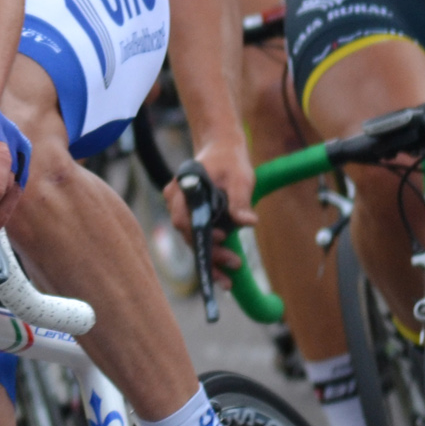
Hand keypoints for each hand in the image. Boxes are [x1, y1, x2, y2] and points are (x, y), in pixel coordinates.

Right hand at [164, 144, 256, 270]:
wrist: (222, 150)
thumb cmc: (230, 162)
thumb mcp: (239, 178)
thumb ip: (240, 200)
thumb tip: (248, 223)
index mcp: (183, 189)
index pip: (183, 218)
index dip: (199, 232)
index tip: (222, 238)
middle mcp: (176, 201)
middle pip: (188, 234)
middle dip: (210, 254)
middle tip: (235, 265)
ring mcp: (181, 209)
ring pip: (192, 239)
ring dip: (211, 257)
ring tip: (231, 275)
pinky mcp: (191, 216)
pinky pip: (197, 236)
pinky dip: (211, 250)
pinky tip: (225, 266)